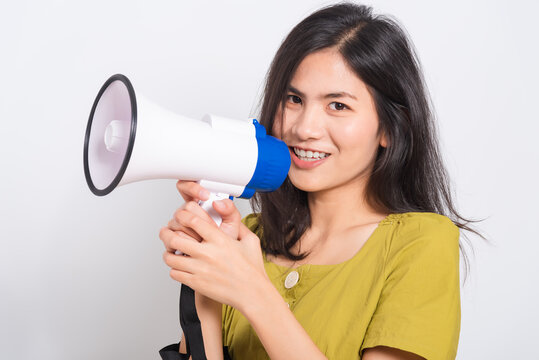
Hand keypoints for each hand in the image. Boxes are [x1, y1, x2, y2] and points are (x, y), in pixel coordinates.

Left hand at [160, 186, 267, 310]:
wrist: (252, 293)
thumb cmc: (252, 269)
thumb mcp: (251, 241)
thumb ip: (239, 226)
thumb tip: (232, 217)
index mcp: (220, 240)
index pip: (193, 221)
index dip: (182, 216)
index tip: (179, 216)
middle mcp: (208, 253)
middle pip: (175, 238)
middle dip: (166, 233)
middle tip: (164, 231)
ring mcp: (200, 269)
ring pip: (171, 258)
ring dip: (168, 252)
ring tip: (170, 251)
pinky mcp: (197, 283)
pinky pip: (175, 273)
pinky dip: (174, 269)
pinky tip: (180, 267)